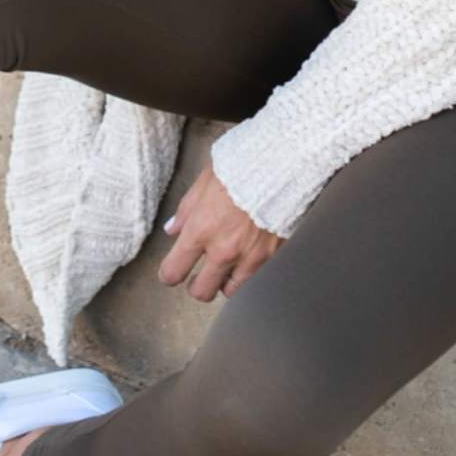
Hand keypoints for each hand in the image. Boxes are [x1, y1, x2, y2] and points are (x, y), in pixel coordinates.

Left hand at [158, 159, 283, 301]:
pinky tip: (248, 260)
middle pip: (201, 291)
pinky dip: (249, 275)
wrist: (286, 163)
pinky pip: (257, 280)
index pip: (174, 271)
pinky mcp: (274, 256)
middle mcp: (224, 249)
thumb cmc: (245, 165)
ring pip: (231, 292)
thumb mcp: (206, 180)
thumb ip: (187, 209)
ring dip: (225, 282)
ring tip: (226, 269)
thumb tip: (173, 228)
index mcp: (201, 229)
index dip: (169, 274)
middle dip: (197, 285)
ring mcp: (251, 256)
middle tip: (199, 276)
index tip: (172, 272)